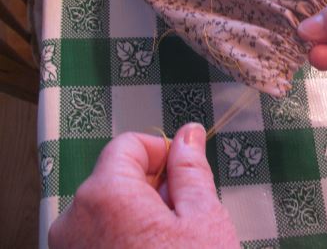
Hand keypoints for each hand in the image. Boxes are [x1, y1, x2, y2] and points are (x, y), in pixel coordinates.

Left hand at [49, 123, 238, 248]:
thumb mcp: (203, 218)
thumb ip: (191, 169)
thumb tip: (189, 135)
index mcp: (106, 195)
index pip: (128, 145)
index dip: (161, 150)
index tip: (183, 167)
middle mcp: (75, 220)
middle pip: (115, 176)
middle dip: (153, 184)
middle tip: (186, 211)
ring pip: (109, 207)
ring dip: (141, 211)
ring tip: (173, 240)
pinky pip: (98, 234)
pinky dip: (126, 233)